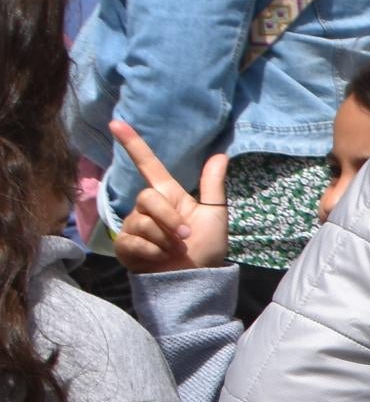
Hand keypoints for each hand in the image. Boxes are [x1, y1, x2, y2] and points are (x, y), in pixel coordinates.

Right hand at [108, 123, 226, 274]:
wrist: (196, 279)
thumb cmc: (206, 248)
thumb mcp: (214, 215)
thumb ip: (212, 186)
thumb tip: (221, 154)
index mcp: (168, 196)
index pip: (148, 165)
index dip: (133, 144)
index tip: (116, 122)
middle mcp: (147, 208)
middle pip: (148, 197)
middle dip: (169, 218)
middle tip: (185, 235)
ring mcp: (134, 226)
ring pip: (142, 221)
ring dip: (165, 239)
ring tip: (175, 251)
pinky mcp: (124, 246)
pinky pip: (134, 241)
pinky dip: (154, 252)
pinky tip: (161, 259)